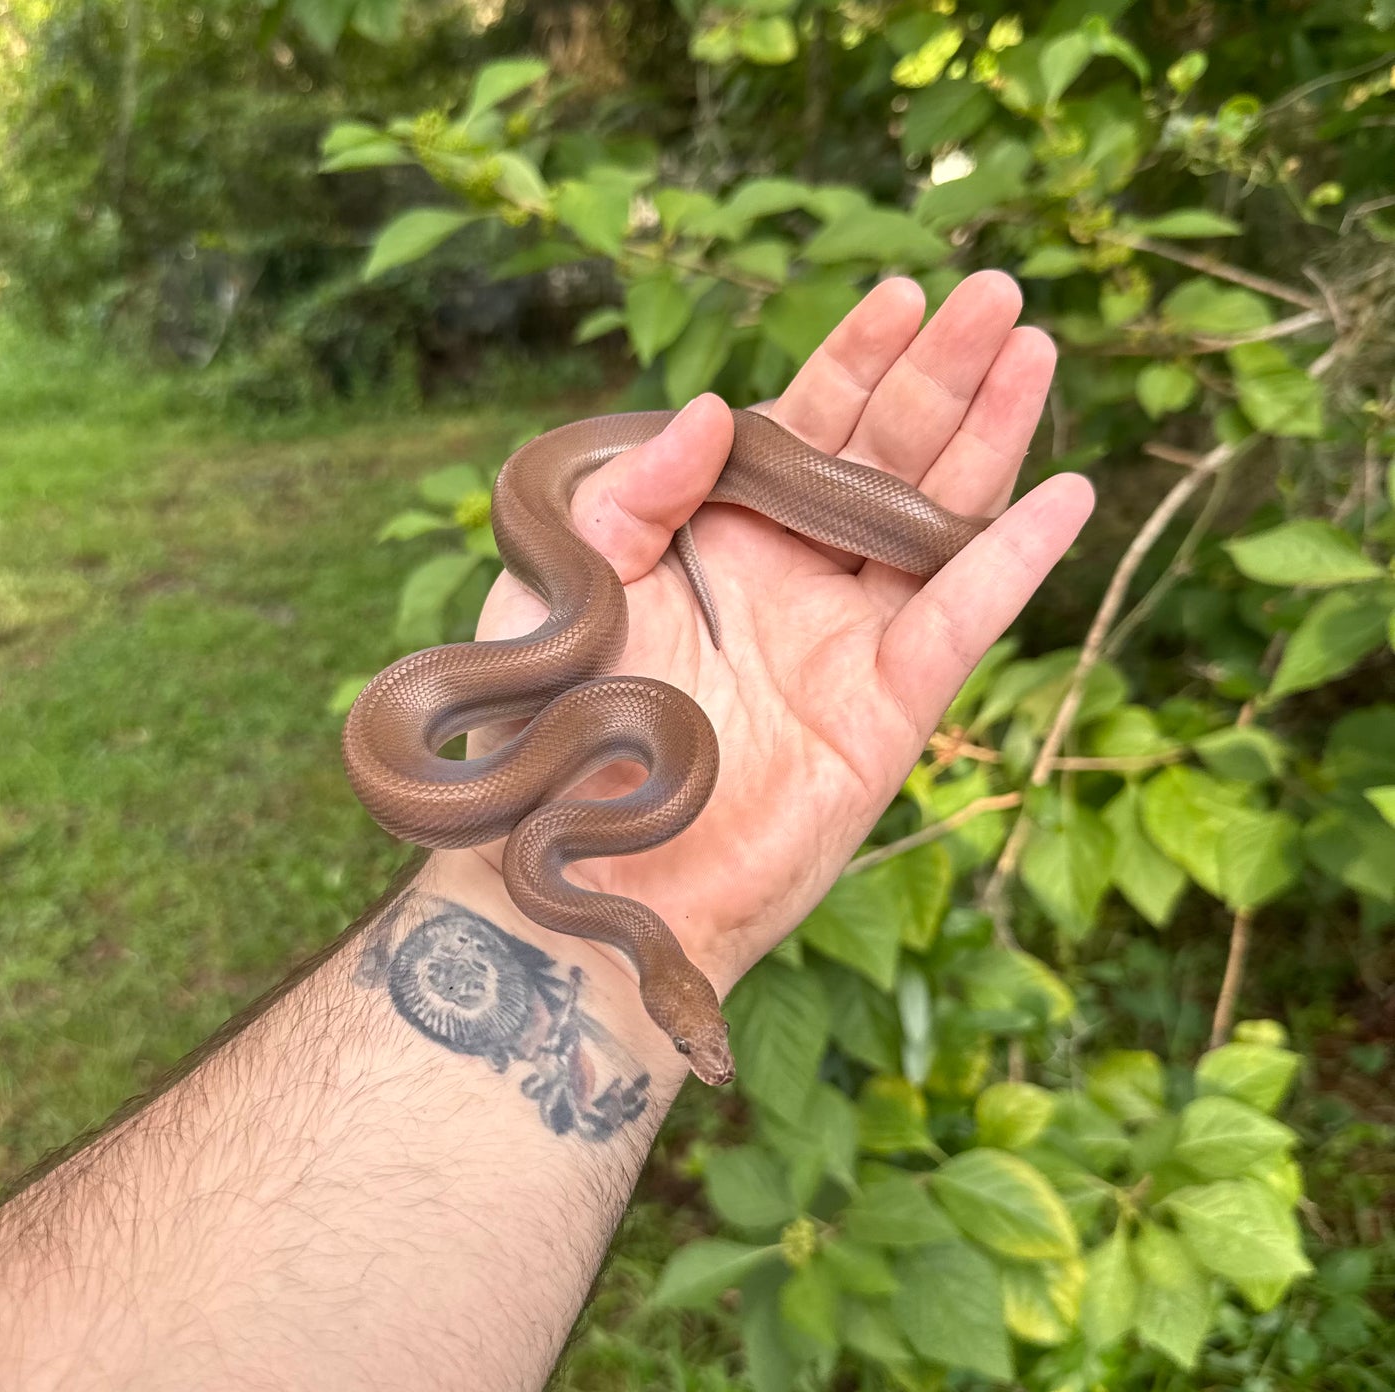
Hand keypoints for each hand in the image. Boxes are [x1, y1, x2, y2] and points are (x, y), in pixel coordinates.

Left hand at [470, 271, 1093, 994]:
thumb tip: (720, 407)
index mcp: (719, 540)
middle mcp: (793, 580)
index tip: (898, 293)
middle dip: (941, 374)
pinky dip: (1010, 563)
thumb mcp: (569, 587)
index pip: (802, 428)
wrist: (573, 874)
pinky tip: (1065, 494)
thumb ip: (635, 493)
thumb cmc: (549, 736)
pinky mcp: (881, 715)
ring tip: (1035, 350)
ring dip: (991, 438)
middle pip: (886, 457)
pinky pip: (955, 624)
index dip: (853, 361)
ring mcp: (844, 644)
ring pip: (936, 521)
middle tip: (997, 294)